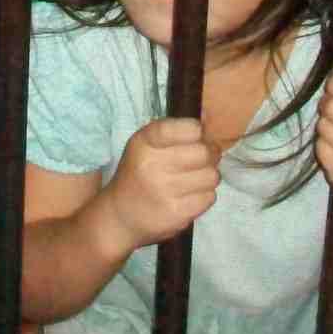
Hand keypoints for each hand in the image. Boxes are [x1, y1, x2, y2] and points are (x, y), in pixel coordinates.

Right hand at [99, 117, 217, 249]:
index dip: (198, 130)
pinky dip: (204, 195)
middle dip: (210, 154)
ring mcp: (165, 192)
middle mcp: (153, 165)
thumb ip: (174, 130)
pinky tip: (190, 195)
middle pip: (204, 153)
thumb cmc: (138, 172)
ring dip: (208, 176)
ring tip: (196, 178)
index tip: (197, 134)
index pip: (186, 128)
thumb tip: (208, 119)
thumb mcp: (145, 144)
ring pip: (211, 176)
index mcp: (145, 142)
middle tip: (203, 158)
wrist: (121, 214)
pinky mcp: (176, 214)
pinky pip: (208, 198)